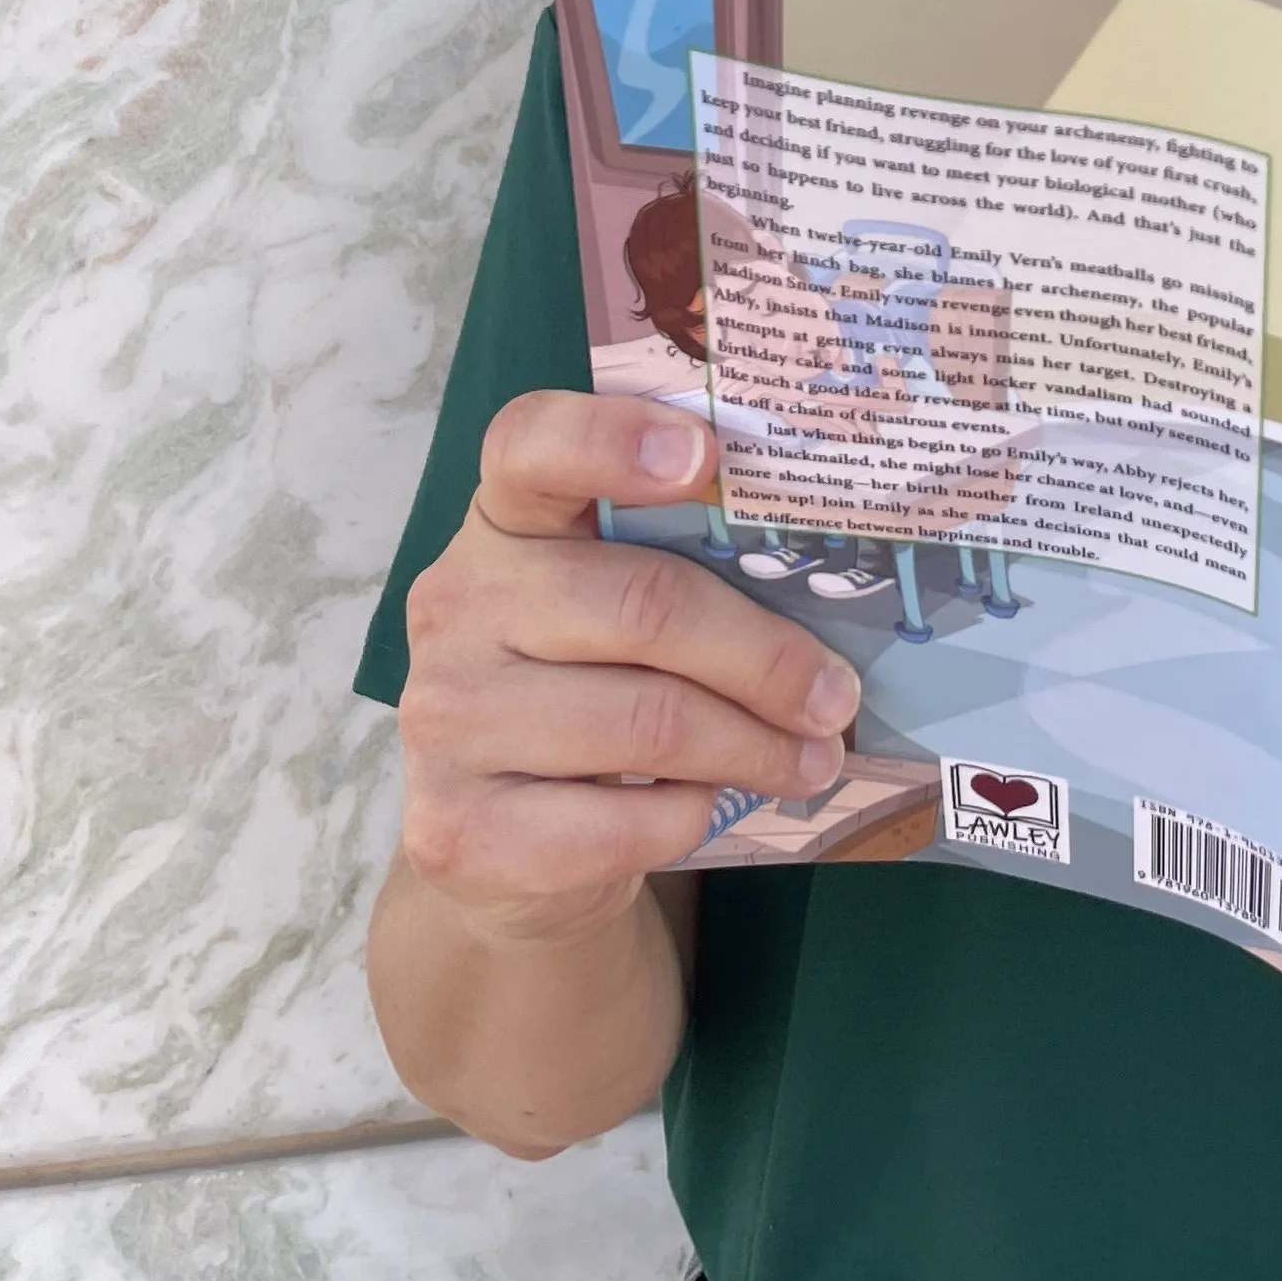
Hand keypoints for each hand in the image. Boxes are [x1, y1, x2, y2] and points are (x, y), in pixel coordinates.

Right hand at [396, 390, 861, 947]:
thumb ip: (683, 568)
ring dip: (753, 747)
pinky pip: (620, 821)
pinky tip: (708, 806)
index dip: (615, 437)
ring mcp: (445, 718)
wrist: (496, 844)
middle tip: (836, 697)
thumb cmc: (584, 691)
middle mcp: (456, 605)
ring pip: (648, 721)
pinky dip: (689, 816)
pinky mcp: (459, 829)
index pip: (532, 444)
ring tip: (810, 760)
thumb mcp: (613, 608)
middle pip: (643, 604)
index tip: (707, 454)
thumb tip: (831, 590)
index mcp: (503, 522)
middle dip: (764, 658)